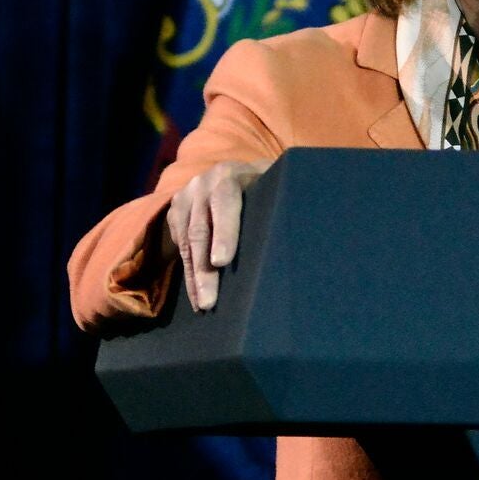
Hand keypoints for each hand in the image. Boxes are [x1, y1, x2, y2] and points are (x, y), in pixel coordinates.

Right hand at [163, 159, 272, 311]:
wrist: (240, 173)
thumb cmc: (270, 185)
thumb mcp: (278, 184)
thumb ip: (284, 197)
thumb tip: (302, 230)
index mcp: (230, 174)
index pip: (225, 201)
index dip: (224, 231)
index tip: (222, 262)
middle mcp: (202, 184)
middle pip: (200, 229)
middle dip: (204, 269)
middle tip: (210, 302)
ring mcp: (185, 197)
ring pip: (186, 243)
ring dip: (195, 278)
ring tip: (204, 306)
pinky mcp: (175, 212)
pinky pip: (178, 247)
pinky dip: (189, 274)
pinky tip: (197, 297)